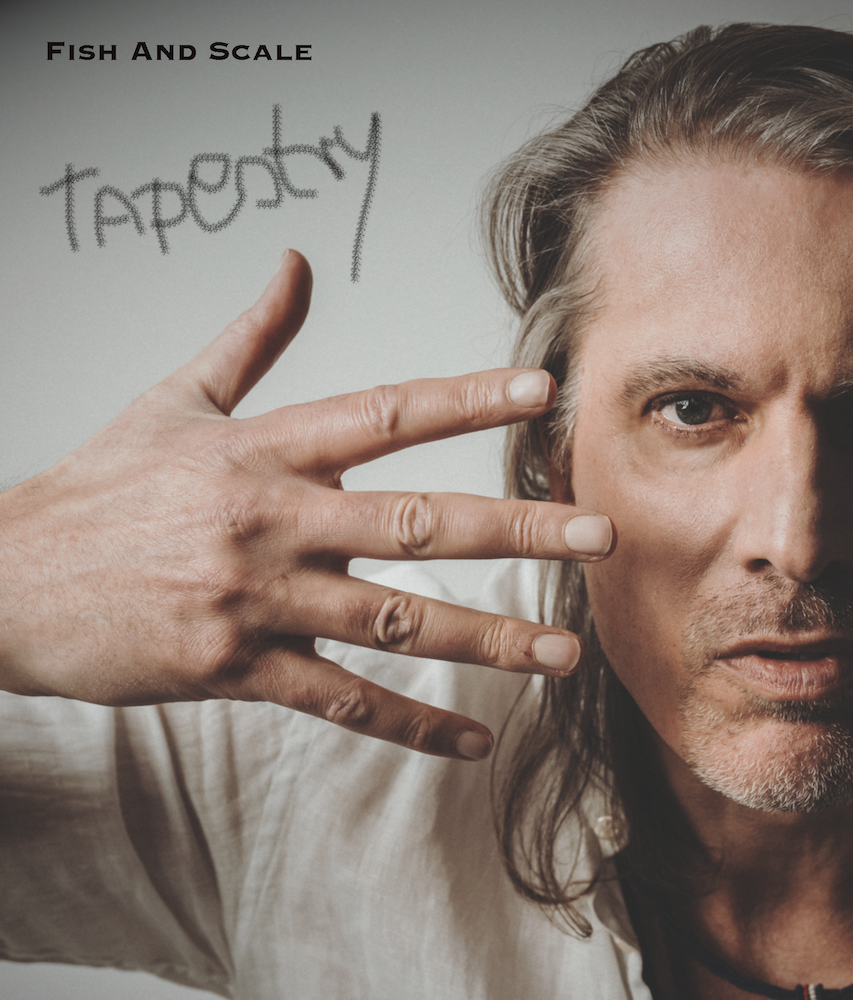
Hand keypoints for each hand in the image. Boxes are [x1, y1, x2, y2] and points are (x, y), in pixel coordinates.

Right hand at [0, 251, 613, 758]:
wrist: (7, 580)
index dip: (469, 398)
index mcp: (264, 449)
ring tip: (563, 654)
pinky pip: (341, 701)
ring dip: (487, 640)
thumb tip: (296, 262)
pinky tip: (472, 739)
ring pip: (395, 621)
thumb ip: (252, 336)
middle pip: (417, 521)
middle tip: (601, 535)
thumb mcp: (174, 398)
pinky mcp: (235, 668)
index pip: (388, 413)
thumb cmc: (100, 489)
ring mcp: (257, 599)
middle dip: (517, 529)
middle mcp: (273, 520)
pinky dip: (410, 722)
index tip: (543, 391)